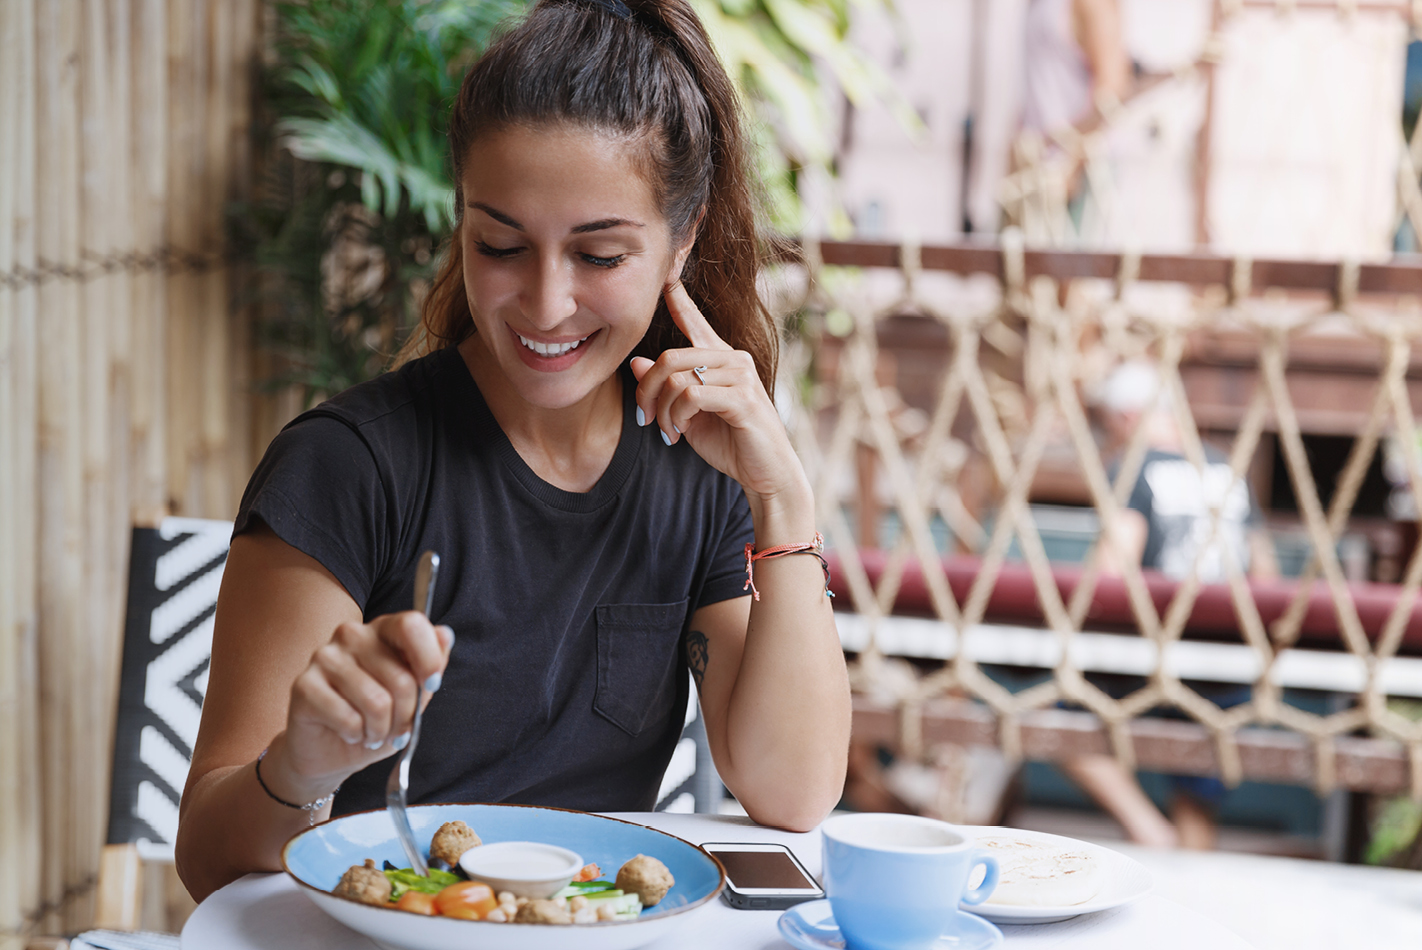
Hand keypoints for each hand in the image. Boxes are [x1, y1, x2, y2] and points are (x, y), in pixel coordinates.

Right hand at [266, 613, 452, 801]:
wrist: (329, 750)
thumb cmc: (374, 718)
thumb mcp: (413, 695)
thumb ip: (431, 664)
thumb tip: (445, 634)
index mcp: (382, 630)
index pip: (411, 625)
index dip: (429, 659)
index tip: (432, 685)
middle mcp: (352, 635)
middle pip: (401, 677)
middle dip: (406, 715)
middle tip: (396, 729)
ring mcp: (324, 657)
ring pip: (376, 702)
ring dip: (381, 730)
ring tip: (373, 733)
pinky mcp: (304, 685)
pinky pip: (348, 718)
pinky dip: (357, 735)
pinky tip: (350, 733)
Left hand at [629, 283, 808, 507]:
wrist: (765, 473)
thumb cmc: (729, 443)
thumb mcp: (687, 414)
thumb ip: (666, 387)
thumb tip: (637, 361)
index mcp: (720, 359)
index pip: (695, 321)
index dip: (678, 298)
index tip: (665, 274)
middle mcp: (733, 359)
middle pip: (671, 356)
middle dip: (647, 390)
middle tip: (645, 417)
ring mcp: (741, 376)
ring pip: (677, 377)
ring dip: (662, 410)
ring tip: (666, 431)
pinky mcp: (743, 398)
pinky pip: (691, 396)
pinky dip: (676, 417)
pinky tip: (679, 433)